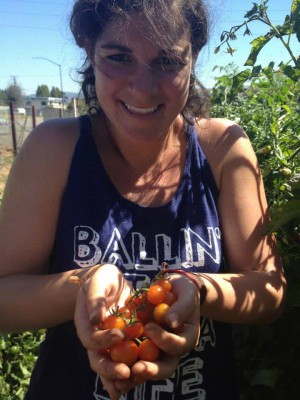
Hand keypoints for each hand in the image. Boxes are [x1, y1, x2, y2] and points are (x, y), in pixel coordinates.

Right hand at [74, 264, 132, 398]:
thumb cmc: (102, 279)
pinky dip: (132, 372)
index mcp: (85, 325)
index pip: (91, 338)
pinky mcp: (124, 344)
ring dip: (120, 378)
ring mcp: (108, 344)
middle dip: (110, 369)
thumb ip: (95, 298)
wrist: (110, 282)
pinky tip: (141, 380)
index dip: (103, 339)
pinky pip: (126, 361)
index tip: (119, 334)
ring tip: (133, 383)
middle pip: (98, 360)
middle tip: (125, 372)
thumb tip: (96, 318)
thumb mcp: (98, 282)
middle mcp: (96, 339)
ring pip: (111, 366)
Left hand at [111, 272, 201, 394]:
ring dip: (134, 374)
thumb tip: (171, 321)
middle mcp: (172, 349)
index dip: (164, 340)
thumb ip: (182, 308)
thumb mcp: (188, 295)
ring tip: (120, 377)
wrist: (175, 289)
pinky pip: (134, 357)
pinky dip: (124, 363)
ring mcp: (158, 349)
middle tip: (136, 368)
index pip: (177, 346)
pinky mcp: (144, 344)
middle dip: (151, 369)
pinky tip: (110, 364)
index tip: (149, 328)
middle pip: (164, 367)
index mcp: (187, 338)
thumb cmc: (185, 291)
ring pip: (148, 366)